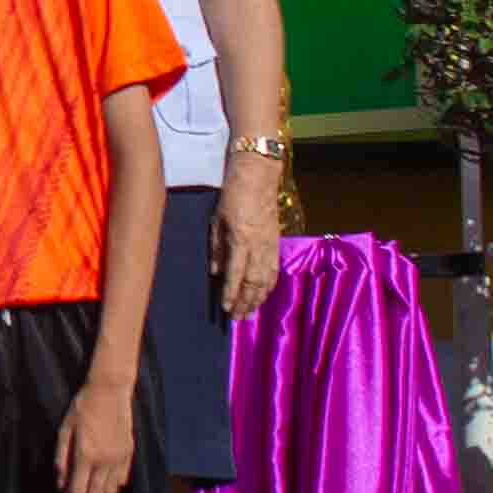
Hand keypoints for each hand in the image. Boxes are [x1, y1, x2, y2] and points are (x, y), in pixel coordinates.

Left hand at [55, 383, 137, 492]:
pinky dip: (110, 487)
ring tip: (84, 492)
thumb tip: (60, 485)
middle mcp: (104, 461)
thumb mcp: (64, 430)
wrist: (109, 390)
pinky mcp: (129, 454)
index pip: (77, 492)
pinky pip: (121, 481)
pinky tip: (100, 482)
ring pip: (109, 492)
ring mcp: (119, 458)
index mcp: (85, 455)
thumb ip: (61, 459)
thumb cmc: (82, 408)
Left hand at [216, 158, 286, 316]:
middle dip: (246, 302)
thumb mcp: (216, 218)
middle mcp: (259, 244)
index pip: (236, 273)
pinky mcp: (277, 240)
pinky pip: (274, 269)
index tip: (226, 308)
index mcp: (241, 238)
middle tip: (237, 318)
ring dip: (258, 298)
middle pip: (254, 281)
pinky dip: (269, 285)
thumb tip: (215, 272)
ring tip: (250, 313)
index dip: (232, 293)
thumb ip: (216, 247)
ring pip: (267, 278)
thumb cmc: (232, 193)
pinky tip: (264, 294)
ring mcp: (271, 243)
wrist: (259, 174)